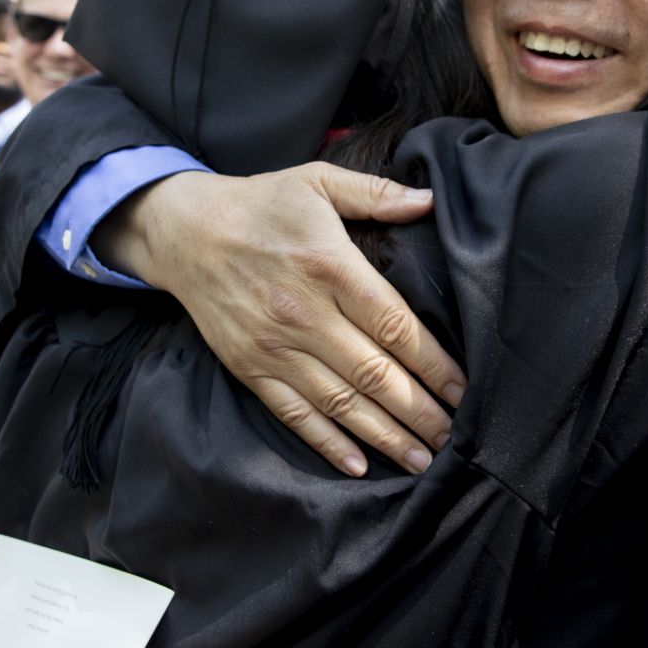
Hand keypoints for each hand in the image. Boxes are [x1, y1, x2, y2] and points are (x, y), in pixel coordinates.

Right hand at [105, 163, 464, 477]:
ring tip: (422, 460)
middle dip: (419, 411)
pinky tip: (359, 466)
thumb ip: (376, 194)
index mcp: (329, 266)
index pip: (394, 325)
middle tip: (455, 437)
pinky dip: (327, 443)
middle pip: (374, 373)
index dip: (433, 363)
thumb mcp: (317, 182)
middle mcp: (303, 313)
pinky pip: (294, 414)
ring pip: (340, 402)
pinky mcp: (250, 368)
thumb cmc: (261, 204)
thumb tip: (430, 200)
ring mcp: (274, 346)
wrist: (184, 232)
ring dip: (385, 435)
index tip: (463, 389)